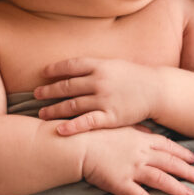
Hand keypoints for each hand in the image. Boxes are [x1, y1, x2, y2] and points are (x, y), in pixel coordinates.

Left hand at [35, 58, 156, 134]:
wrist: (157, 90)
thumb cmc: (135, 77)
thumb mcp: (115, 64)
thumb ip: (95, 66)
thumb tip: (73, 67)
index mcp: (100, 65)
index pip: (71, 65)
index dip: (55, 69)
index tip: (43, 73)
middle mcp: (99, 81)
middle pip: (67, 86)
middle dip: (49, 91)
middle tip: (35, 94)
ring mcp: (104, 99)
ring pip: (72, 105)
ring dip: (54, 109)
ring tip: (41, 114)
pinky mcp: (110, 116)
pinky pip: (87, 122)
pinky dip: (72, 126)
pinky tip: (59, 130)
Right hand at [80, 126, 193, 194]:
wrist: (77, 144)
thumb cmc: (95, 132)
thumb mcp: (119, 125)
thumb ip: (136, 130)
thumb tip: (149, 132)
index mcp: (141, 139)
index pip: (168, 146)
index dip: (182, 153)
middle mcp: (141, 154)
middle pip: (170, 163)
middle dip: (187, 171)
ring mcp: (132, 169)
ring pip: (161, 179)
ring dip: (177, 188)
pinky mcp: (120, 183)